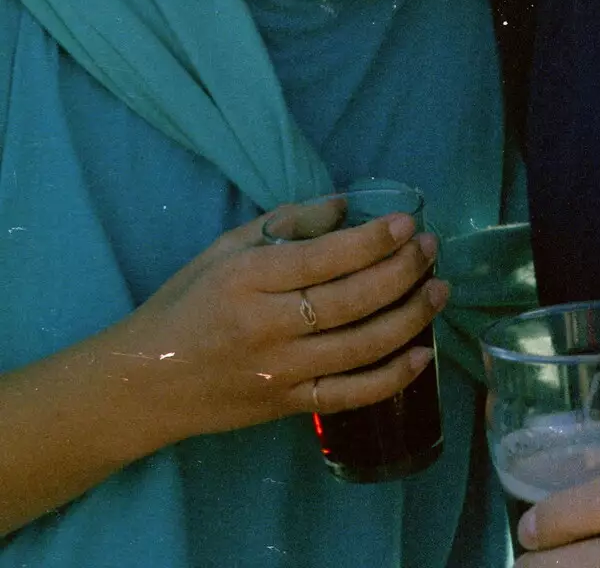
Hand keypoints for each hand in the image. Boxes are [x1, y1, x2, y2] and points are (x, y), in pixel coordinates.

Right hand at [102, 202, 447, 447]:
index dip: (373, 240)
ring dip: (409, 317)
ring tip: (439, 289)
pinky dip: (392, 378)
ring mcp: (280, 371)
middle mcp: (268, 326)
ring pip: (360, 346)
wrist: (145, 382)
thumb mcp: (225, 248)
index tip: (409, 223)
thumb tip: (344, 206)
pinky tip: (422, 354)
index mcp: (249, 278)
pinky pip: (350, 394)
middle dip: (402, 271)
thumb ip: (286, 223)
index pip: (325, 258)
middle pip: (351, 300)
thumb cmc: (186, 303)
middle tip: (431, 249)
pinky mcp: (288, 406)